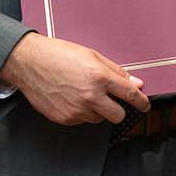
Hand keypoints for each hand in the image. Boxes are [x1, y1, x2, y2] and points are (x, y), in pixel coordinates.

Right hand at [0, 33, 150, 125]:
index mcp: (99, 77)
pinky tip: (72, 97)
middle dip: (118, 109)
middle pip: (118, 115)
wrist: (30, 63)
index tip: (145, 104)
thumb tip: (134, 82)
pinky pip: (82, 120)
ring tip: (84, 92)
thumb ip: (115, 71)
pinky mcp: (65, 119)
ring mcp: (77, 110)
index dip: (141, 101)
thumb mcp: (91, 55)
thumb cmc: (59, 54)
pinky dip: (82, 112)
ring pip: (99, 118)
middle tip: (112, 100)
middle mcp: (90, 96)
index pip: (129, 94)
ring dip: (98, 109)